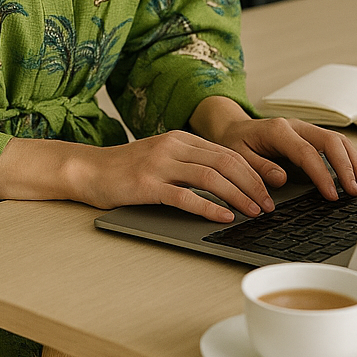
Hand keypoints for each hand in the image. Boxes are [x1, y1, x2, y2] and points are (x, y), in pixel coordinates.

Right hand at [68, 129, 276, 222]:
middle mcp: (173, 146)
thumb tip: (227, 182)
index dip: (252, 171)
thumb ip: (189, 162)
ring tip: (253, 212)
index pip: (227, 151)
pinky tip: (223, 218)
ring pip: (211, 177)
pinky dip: (208, 207)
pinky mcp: (148, 184)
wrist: (88, 170)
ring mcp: (160, 164)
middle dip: (252, 184)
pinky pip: (185, 196)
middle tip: (268, 205)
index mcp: (180, 138)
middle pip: (225, 161)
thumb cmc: (126, 169)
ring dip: (237, 196)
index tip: (268, 190)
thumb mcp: (162, 156)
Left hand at [190, 96, 356, 201]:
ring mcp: (304, 128)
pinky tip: (352, 171)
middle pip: (329, 141)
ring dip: (350, 160)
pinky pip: (333, 141)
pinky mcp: (309, 134)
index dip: (323, 175)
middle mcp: (294, 126)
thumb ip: (258, 168)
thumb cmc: (235, 142)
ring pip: (336, 139)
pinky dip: (346, 155)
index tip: (332, 195)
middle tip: (353, 191)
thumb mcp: (237, 157)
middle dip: (345, 166)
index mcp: (277, 131)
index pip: (307, 153)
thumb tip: (281, 179)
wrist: (231, 127)